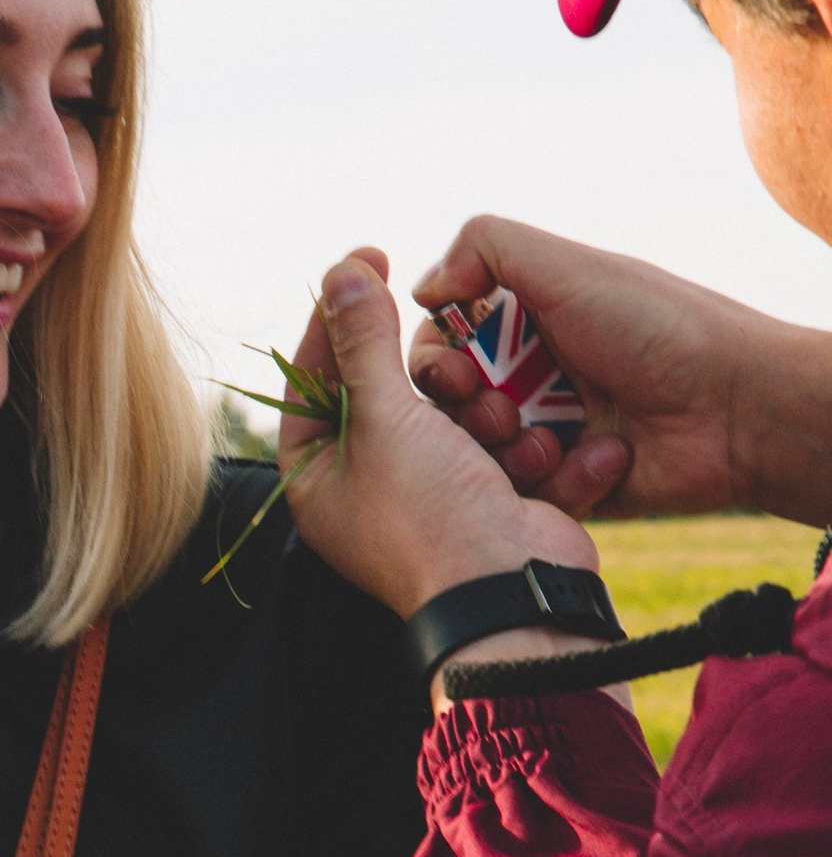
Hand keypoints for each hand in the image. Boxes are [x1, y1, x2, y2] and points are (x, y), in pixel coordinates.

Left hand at [275, 249, 597, 631]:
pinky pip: (508, 453)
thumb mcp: (384, 417)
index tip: (363, 262)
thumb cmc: (429, 514)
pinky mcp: (493, 504)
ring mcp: (435, 500)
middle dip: (435, 379)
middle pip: (394, 396)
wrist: (513, 594)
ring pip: (459, 419)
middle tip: (453, 351)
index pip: (313, 380)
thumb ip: (364, 341)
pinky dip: (528, 449)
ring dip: (487, 415)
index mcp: (318, 478)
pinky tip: (543, 454)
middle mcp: (369, 490)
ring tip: (498, 430)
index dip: (336, 318)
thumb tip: (341, 271)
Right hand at [408, 216, 831, 527]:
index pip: (444, 343)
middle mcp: (532, 375)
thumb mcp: (568, 266)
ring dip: (500, 448)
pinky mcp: (572, 484)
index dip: (434, 360)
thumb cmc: (657, 327)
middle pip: (450, 404)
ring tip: (542, 441)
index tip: (450, 373)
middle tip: (492, 412)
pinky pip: (526, 494)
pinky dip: (548, 479)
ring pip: (479, 455)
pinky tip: (586, 458)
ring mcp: (551, 431)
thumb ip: (486, 247)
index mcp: (527, 322)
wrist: (737, 407)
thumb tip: (422, 288)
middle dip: (461, 411)